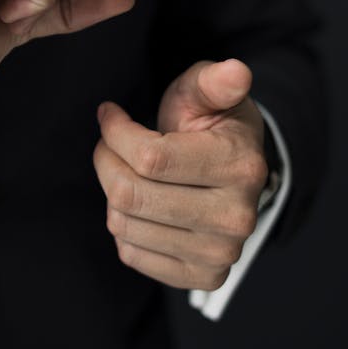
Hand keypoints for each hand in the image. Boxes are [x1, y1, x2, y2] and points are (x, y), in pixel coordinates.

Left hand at [93, 59, 267, 290]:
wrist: (235, 173)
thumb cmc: (212, 125)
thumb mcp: (209, 94)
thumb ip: (214, 81)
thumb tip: (235, 71)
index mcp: (241, 167)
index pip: (149, 158)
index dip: (115, 132)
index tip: (109, 114)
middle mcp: (236, 218)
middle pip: (130, 195)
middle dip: (106, 160)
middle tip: (109, 143)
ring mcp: (220, 254)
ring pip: (124, 225)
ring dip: (112, 191)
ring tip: (126, 170)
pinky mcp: (202, 277)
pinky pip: (132, 254)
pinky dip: (124, 226)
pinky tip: (141, 204)